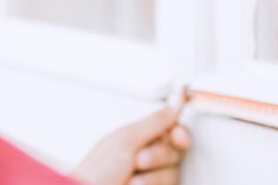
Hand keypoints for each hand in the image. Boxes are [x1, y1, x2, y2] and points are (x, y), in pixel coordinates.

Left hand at [70, 106, 191, 184]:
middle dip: (159, 156)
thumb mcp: (127, 139)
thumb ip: (156, 121)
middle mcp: (147, 156)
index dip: (180, 133)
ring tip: (132, 179)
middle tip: (139, 160)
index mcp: (140, 138)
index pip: (172, 130)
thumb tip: (176, 101)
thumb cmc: (97, 172)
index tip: (179, 137)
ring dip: (153, 177)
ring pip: (173, 172)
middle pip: (176, 151)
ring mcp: (151, 176)